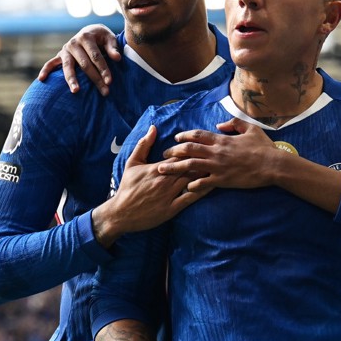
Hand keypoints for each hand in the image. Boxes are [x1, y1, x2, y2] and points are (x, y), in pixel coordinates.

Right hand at [38, 24, 119, 94]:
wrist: (90, 31)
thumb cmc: (101, 37)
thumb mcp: (109, 38)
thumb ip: (113, 48)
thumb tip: (117, 58)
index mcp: (86, 36)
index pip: (96, 56)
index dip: (103, 69)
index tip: (110, 81)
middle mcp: (73, 42)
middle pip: (84, 64)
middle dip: (95, 78)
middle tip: (104, 92)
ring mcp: (65, 49)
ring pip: (67, 66)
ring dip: (71, 79)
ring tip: (76, 91)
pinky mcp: (60, 55)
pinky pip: (50, 63)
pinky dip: (45, 70)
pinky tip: (42, 80)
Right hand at [93, 125, 207, 246]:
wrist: (120, 213)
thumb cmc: (127, 187)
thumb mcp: (132, 163)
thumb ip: (143, 145)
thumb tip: (153, 128)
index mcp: (157, 168)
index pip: (179, 155)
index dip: (192, 150)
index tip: (204, 144)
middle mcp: (165, 180)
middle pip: (189, 166)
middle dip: (203, 160)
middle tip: (218, 153)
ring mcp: (169, 195)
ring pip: (191, 180)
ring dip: (206, 173)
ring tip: (220, 166)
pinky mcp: (171, 209)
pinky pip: (190, 198)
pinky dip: (202, 191)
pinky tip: (213, 186)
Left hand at [159, 118, 281, 192]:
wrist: (272, 165)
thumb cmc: (264, 147)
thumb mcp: (251, 129)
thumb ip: (234, 124)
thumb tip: (220, 124)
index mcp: (222, 139)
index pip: (197, 135)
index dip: (184, 135)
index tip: (176, 138)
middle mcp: (216, 152)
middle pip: (188, 149)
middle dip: (173, 151)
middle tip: (164, 154)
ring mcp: (218, 166)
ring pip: (190, 165)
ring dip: (174, 167)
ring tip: (162, 170)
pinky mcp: (222, 180)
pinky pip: (202, 182)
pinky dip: (192, 185)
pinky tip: (185, 187)